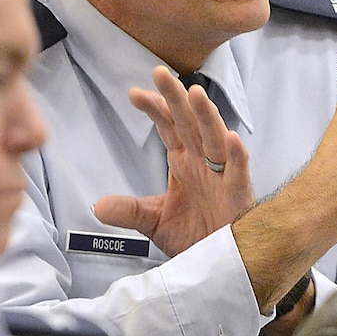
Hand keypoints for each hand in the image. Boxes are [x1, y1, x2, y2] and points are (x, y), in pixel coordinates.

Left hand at [94, 66, 253, 255]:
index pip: (168, 126)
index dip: (154, 109)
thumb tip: (98, 206)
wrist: (220, 263)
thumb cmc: (196, 236)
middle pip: (189, 123)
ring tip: (194, 93)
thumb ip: (130, 211)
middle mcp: (203, 162)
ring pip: (215, 139)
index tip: (134, 94)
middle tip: (159, 72)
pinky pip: (239, 172)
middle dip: (175, 98)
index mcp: (184, 161)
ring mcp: (222, 176)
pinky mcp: (238, 195)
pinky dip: (236, 156)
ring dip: (206, 116)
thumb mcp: (155, 222)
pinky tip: (230, 139)